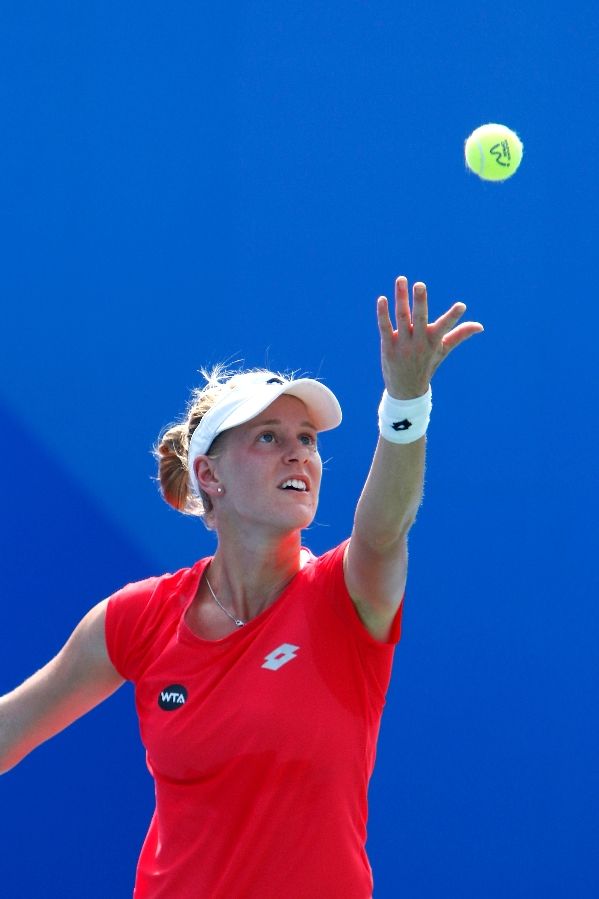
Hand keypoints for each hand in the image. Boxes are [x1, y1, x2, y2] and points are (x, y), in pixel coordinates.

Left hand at [377, 276, 483, 399]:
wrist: (406, 389)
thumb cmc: (427, 365)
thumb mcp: (443, 350)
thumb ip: (459, 335)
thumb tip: (480, 326)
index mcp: (434, 341)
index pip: (445, 327)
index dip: (453, 317)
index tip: (461, 306)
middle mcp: (419, 342)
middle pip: (420, 318)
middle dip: (420, 302)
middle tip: (420, 284)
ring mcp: (403, 344)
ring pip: (402, 317)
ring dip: (401, 298)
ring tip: (401, 279)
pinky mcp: (388, 346)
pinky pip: (385, 327)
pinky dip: (383, 314)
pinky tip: (382, 299)